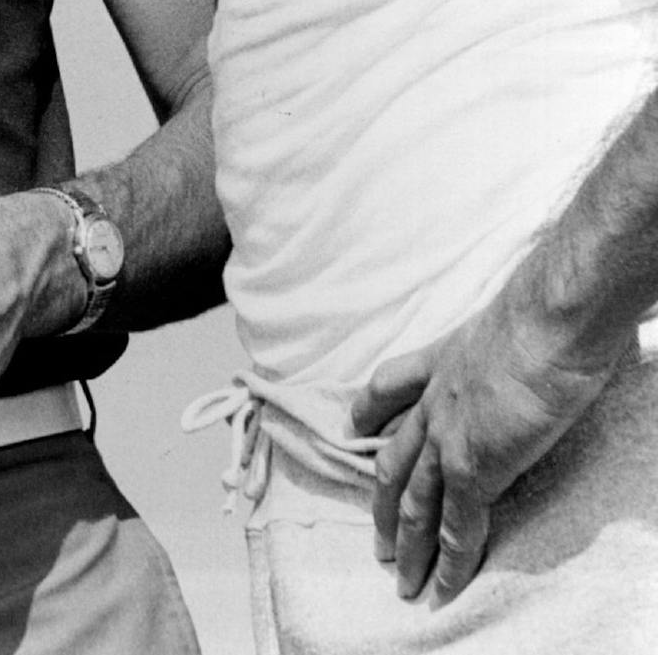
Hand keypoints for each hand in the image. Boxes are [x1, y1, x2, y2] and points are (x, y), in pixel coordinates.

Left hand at [351, 297, 625, 606]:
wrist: (547, 321)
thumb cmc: (542, 312)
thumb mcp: (506, 319)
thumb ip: (503, 340)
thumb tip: (531, 342)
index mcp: (443, 358)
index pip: (391, 384)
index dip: (369, 408)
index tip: (353, 424)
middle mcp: (435, 399)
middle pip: (395, 457)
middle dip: (382, 501)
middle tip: (374, 536)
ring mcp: (449, 436)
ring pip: (415, 501)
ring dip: (405, 544)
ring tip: (398, 577)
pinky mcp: (473, 467)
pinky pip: (456, 527)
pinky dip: (448, 563)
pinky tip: (441, 587)